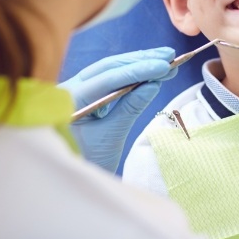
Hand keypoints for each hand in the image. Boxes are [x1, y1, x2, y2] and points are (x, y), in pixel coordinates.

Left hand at [59, 47, 176, 172]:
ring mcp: (77, 89)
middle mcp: (70, 87)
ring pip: (110, 69)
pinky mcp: (87, 93)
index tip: (164, 65)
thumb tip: (154, 83)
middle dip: (141, 60)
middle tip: (169, 56)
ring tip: (166, 59)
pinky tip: (150, 70)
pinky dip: (132, 74)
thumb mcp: (110, 137)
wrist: (70, 182)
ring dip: (139, 63)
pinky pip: (110, 78)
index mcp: (69, 99)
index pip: (108, 78)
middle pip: (109, 67)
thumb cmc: (86, 162)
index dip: (138, 70)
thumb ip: (130, 107)